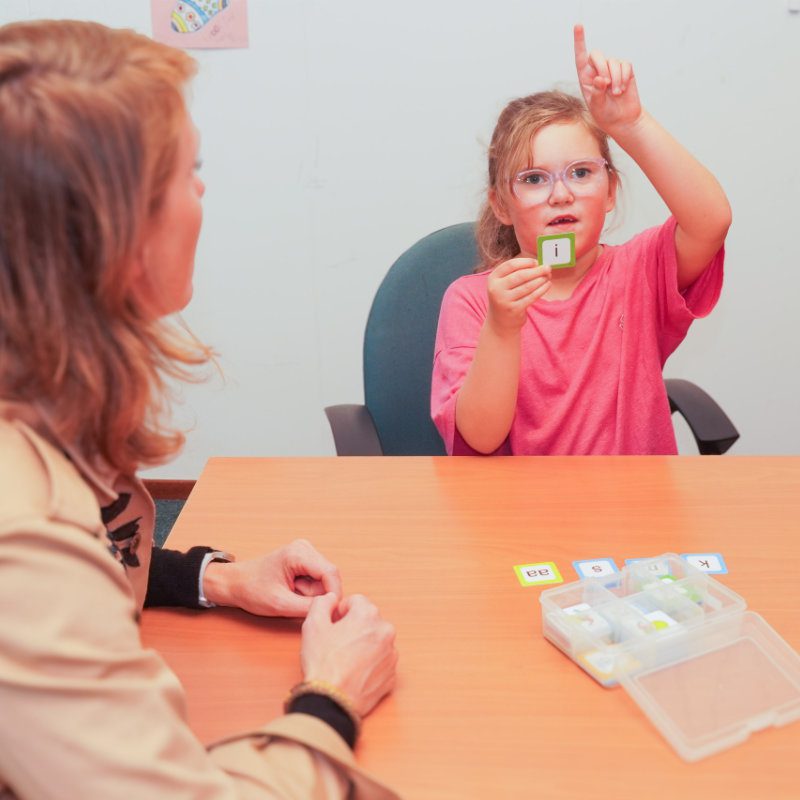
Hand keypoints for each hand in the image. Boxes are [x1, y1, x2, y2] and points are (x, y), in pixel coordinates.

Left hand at [203, 538, 342, 616]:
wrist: (234, 583)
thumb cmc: (251, 590)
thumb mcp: (280, 604)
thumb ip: (308, 607)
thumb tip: (331, 607)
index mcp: (299, 553)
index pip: (331, 573)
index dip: (333, 595)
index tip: (327, 612)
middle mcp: (305, 548)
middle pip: (329, 577)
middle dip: (318, 594)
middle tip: (295, 601)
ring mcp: (305, 552)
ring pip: (324, 579)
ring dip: (312, 593)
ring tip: (291, 595)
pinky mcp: (304, 560)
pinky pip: (317, 579)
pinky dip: (308, 590)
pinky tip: (292, 591)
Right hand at [301, 593, 397, 717]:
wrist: (332, 700)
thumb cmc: (323, 663)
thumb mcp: (313, 625)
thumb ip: (322, 603)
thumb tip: (331, 599)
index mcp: (368, 615)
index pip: (356, 601)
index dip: (341, 611)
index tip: (333, 624)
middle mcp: (385, 631)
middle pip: (368, 620)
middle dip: (353, 627)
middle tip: (336, 642)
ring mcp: (391, 654)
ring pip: (375, 640)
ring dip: (363, 644)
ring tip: (345, 659)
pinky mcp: (392, 674)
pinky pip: (380, 661)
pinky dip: (370, 663)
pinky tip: (354, 671)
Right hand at [486, 257, 550, 335]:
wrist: (500, 322)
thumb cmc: (506, 297)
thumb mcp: (504, 284)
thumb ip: (516, 273)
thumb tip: (538, 265)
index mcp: (493, 278)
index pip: (510, 265)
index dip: (525, 262)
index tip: (536, 262)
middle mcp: (496, 289)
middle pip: (520, 275)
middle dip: (536, 271)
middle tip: (548, 268)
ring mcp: (504, 300)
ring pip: (527, 286)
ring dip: (540, 280)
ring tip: (548, 276)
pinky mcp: (513, 310)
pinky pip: (531, 297)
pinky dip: (541, 290)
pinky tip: (547, 285)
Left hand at [573, 23, 641, 134]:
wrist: (622, 119)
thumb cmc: (605, 114)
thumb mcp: (596, 107)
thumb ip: (596, 93)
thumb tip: (600, 79)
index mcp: (586, 78)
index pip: (581, 57)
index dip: (579, 41)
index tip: (578, 26)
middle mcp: (598, 70)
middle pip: (597, 54)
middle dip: (601, 68)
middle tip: (605, 84)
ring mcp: (612, 69)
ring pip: (613, 62)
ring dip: (615, 79)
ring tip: (615, 93)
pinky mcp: (626, 70)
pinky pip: (625, 66)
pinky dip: (623, 78)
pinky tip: (622, 89)